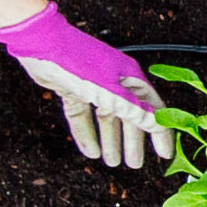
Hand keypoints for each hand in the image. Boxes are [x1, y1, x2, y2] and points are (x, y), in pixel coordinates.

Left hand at [0, 3, 165, 167]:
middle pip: (129, 116)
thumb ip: (132, 109)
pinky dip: (87, 133)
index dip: (159, 132)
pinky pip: (84, 117)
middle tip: (135, 163)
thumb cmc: (77, 60)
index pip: (152, 109)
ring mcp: (94, 86)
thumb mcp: (108, 90)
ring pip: (106, 118)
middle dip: (132, 141)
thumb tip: (156, 124)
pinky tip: (90, 150)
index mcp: (129, 79)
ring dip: (110, 140)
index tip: (164, 153)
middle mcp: (115, 82)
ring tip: (113, 161)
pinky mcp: (74, 91)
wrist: (42, 43)